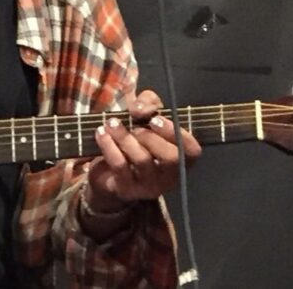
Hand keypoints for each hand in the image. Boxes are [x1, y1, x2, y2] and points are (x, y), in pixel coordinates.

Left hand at [85, 90, 200, 212]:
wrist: (107, 171)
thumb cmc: (134, 138)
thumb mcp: (145, 113)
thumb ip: (148, 103)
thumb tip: (140, 109)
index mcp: (181, 158)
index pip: (191, 151)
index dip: (175, 133)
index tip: (155, 119)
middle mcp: (170, 176)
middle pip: (171, 158)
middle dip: (150, 136)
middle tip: (134, 127)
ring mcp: (149, 186)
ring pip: (143, 160)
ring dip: (125, 137)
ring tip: (112, 123)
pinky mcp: (127, 190)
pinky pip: (120, 166)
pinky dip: (109, 145)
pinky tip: (101, 133)